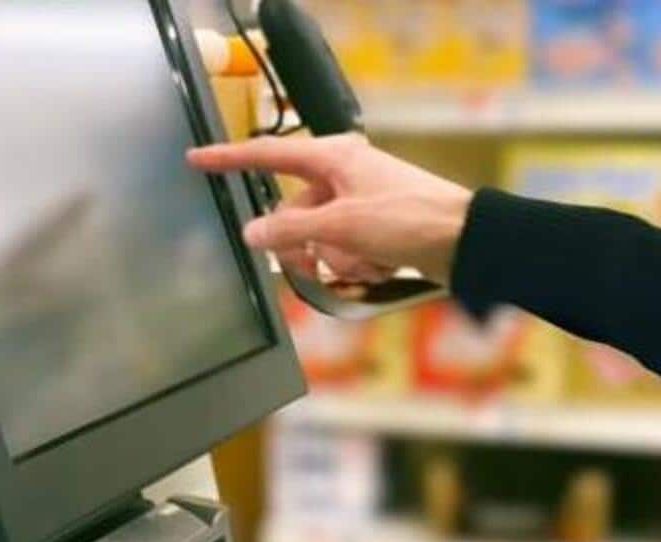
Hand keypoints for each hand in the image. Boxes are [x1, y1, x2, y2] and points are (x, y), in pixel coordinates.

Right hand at [186, 134, 472, 283]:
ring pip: (317, 239)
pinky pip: (342, 252)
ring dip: (336, 259)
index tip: (196, 159)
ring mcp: (357, 204)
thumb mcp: (341, 225)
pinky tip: (381, 267)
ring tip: (366, 262)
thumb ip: (290, 230)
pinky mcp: (372, 230)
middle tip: (318, 260)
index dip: (229, 159)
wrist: (464, 241)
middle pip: (292, 213)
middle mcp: (341, 176)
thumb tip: (252, 234)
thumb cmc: (407, 218)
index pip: (268, 155)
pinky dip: (357, 265)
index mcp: (332, 157)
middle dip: (304, 244)